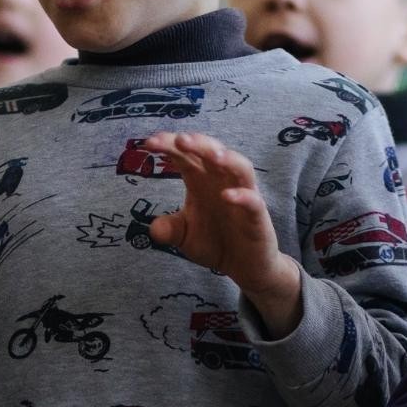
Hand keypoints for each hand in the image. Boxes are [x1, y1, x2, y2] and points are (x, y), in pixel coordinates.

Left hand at [143, 132, 301, 333]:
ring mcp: (243, 196)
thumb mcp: (185, 237)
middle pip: (212, 153)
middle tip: (179, 139)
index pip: (186, 156)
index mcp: (201, 181)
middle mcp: (222, 182)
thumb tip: (153, 228)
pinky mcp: (257, 217)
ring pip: (240, 168)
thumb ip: (170, 229)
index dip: (170, 146)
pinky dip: (242, 196)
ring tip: (211, 155)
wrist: (245, 267)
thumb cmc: (216, 242)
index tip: (149, 143)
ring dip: (227, 158)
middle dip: (198, 143)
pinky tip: (227, 195)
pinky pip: (253, 201)